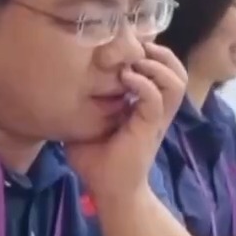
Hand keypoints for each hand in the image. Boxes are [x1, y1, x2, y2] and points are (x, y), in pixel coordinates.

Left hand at [66, 42, 186, 205]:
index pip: (161, 70)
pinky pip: (156, 99)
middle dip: (160, 54)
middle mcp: (156, 109)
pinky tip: (126, 80)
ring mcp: (156, 118)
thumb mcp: (85, 124)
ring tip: (137, 63)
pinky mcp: (150, 127)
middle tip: (138, 48)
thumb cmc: (97, 163)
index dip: (151, 52)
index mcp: (144, 106)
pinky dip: (144, 85)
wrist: (110, 192)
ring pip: (175, 81)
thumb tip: (59, 84)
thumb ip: (82, 105)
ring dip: (158, 66)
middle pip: (176, 70)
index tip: (130, 43)